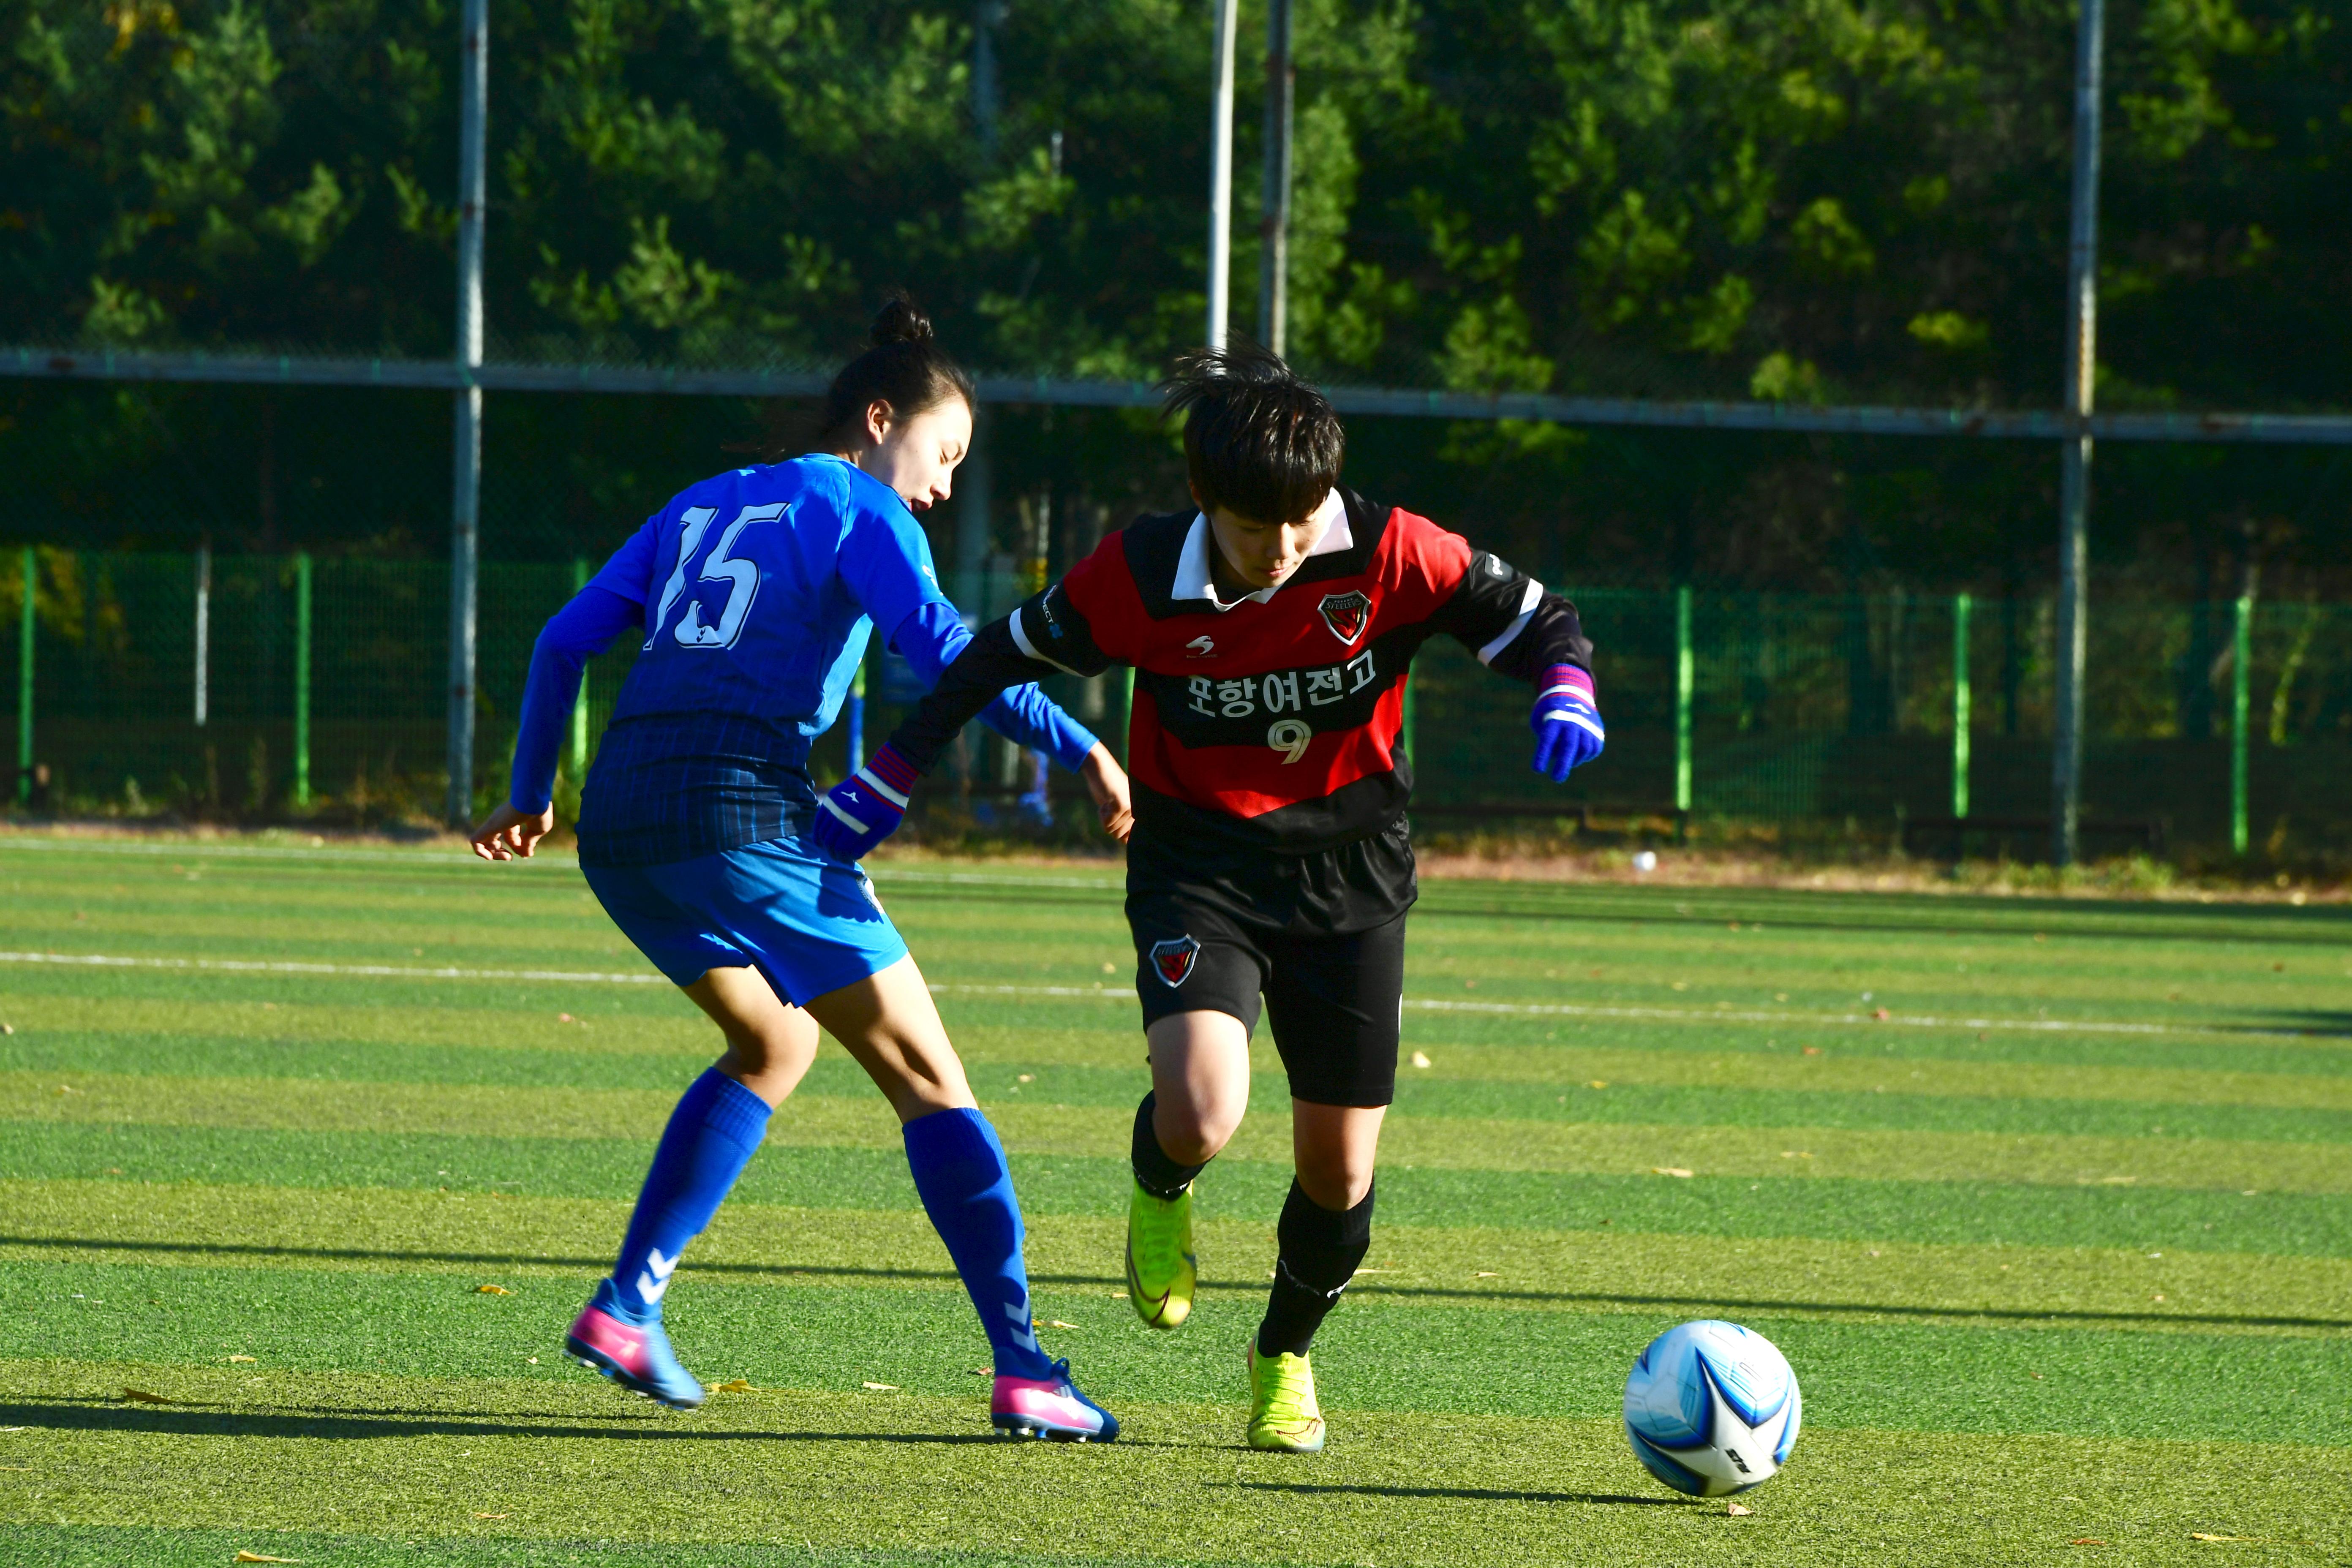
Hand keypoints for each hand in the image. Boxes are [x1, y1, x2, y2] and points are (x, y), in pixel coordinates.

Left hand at [471, 801, 555, 860]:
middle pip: (494, 839)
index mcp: (514, 818)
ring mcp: (494, 823)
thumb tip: (527, 855)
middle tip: (509, 858)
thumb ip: (529, 842)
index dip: (517, 847)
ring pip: (482, 841)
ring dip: (492, 854)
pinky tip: (490, 857)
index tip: (526, 854)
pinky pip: (475, 841)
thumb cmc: (539, 812)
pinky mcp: (489, 826)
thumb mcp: (536, 830)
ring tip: (506, 857)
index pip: (511, 836)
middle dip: (500, 852)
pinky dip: (480, 851)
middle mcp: (501, 820)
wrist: (533, 800)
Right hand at [814, 744, 916, 861]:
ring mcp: (834, 805)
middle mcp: (841, 815)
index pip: (841, 848)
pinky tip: (821, 838)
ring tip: (832, 849)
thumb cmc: (890, 803)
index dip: (843, 858)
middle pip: (830, 842)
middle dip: (834, 853)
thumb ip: (869, 842)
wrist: (886, 775)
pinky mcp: (831, 797)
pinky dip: (818, 830)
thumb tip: (853, 855)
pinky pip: (819, 818)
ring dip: (825, 844)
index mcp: (856, 824)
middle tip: (841, 858)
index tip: (848, 860)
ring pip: (822, 832)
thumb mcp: (887, 827)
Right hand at [1078, 743, 1133, 844]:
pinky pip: (1108, 824)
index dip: (1120, 832)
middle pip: (1119, 836)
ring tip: (1109, 800)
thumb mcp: (1117, 808)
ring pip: (1112, 831)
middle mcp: (1141, 811)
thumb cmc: (1107, 788)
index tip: (1116, 816)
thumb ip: (1124, 824)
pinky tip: (1105, 800)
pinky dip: (1101, 815)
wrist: (1100, 767)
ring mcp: (1132, 809)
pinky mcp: (1122, 805)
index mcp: (1142, 812)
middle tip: (1110, 804)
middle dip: (1109, 823)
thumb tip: (1126, 842)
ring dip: (1105, 818)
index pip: (1131, 838)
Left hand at [1530, 665, 1604, 781]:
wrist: (1573, 694)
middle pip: (1569, 745)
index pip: (1548, 739)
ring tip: (1566, 761)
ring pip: (1583, 749)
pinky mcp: (1597, 732)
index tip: (1537, 770)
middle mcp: (1573, 721)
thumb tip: (1555, 757)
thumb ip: (1544, 738)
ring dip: (1574, 760)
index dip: (1542, 755)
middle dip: (1562, 764)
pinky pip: (1592, 750)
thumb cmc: (1550, 712)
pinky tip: (1576, 753)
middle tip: (1556, 778)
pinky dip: (1583, 756)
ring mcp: (1587, 726)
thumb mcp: (1540, 719)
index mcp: (1554, 717)